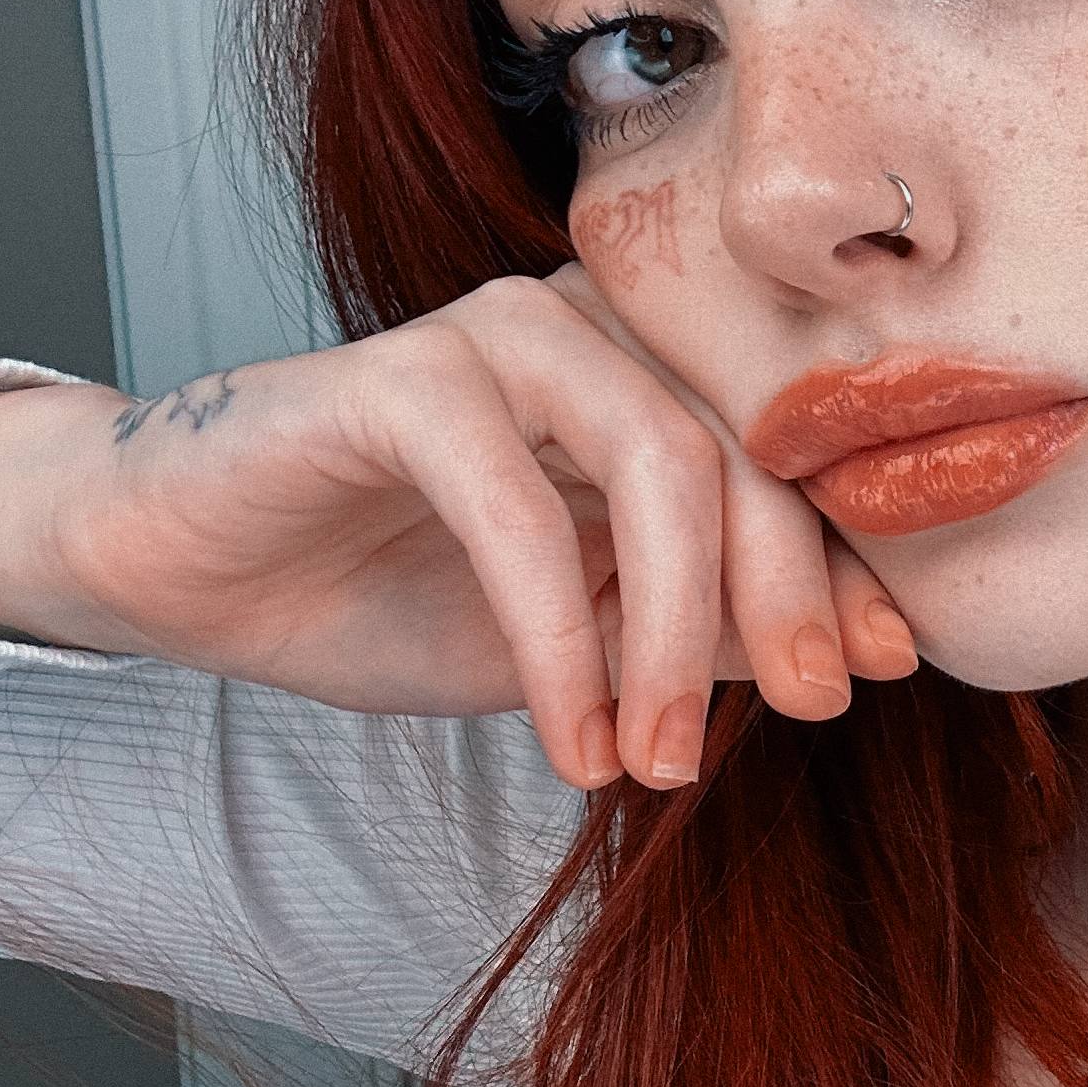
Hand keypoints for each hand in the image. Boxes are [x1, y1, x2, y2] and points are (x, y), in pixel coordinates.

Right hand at [0, 265, 916, 790]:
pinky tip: (569, 731)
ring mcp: (502, 333)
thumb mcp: (597, 635)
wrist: (198, 569)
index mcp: (652, 369)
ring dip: (674, 631)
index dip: (850, 559)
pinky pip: (521, 506)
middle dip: (788, 596)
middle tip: (813, 713)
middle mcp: (596, 327)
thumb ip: (716, 625)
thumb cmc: (398, 587)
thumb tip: (873, 649)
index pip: (790, 455)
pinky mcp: (402, 375)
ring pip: (661, 459)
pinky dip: (560, 635)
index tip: (889, 668)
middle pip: (749, 450)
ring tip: (657, 759)